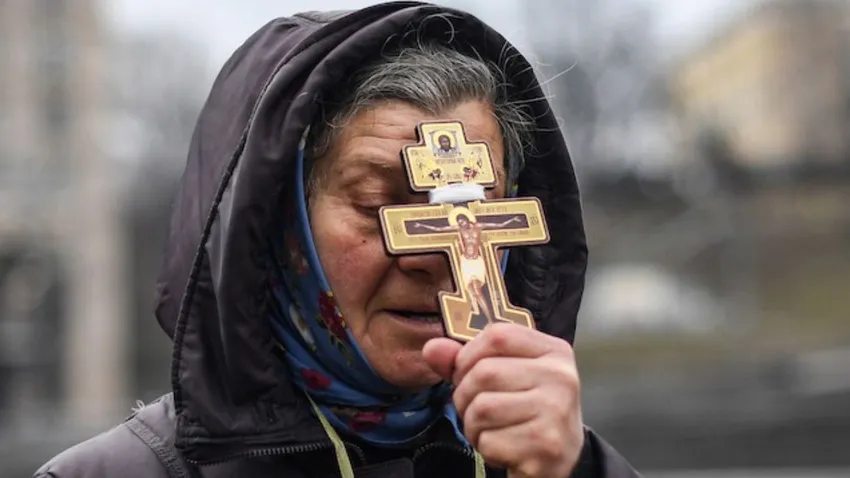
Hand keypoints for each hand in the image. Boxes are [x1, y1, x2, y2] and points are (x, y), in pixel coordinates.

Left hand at [423, 323, 583, 477]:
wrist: (562, 459)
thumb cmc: (528, 411)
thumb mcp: (505, 376)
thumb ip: (467, 360)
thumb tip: (432, 348)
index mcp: (554, 351)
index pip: (498, 334)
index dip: (469, 354)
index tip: (467, 373)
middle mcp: (560, 377)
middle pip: (484, 372)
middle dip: (465, 396)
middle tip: (477, 410)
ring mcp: (556, 411)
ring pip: (482, 408)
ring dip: (473, 425)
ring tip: (490, 429)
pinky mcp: (545, 445)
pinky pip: (489, 441)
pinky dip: (485, 448)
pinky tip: (503, 448)